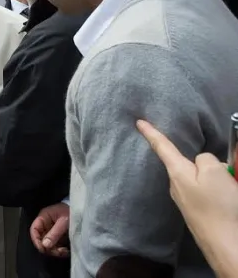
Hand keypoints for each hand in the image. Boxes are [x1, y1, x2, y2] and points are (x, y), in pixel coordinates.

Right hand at [30, 202, 69, 257]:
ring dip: (55, 251)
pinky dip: (59, 251)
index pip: (34, 230)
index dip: (36, 240)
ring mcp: (51, 232)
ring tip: (64, 252)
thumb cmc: (70, 212)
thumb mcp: (63, 221)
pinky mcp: (57, 237)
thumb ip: (54, 233)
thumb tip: (45, 245)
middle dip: (48, 248)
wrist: (81, 212)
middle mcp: (45, 226)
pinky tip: (66, 251)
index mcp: (43, 218)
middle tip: (58, 252)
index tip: (43, 249)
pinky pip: (55, 246)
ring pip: (47, 245)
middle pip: (40, 240)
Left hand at [136, 120, 237, 268]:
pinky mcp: (198, 213)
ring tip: (231, 192)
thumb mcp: (215, 172)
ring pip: (203, 180)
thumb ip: (206, 159)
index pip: (162, 146)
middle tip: (227, 175)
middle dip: (209, 165)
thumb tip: (202, 163)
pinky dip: (221, 194)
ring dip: (218, 180)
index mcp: (177, 172)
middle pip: (190, 164)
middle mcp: (176, 186)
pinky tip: (230, 202)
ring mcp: (186, 201)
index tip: (139, 122)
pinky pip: (209, 194)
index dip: (151, 132)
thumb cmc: (218, 206)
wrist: (225, 245)